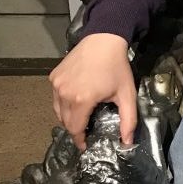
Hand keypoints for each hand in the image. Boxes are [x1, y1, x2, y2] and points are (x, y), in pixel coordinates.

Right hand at [49, 33, 136, 150]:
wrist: (104, 39)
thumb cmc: (116, 66)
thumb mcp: (126, 94)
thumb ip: (128, 120)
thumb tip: (127, 143)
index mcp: (81, 100)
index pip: (75, 129)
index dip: (80, 139)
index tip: (86, 144)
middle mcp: (64, 93)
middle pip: (65, 122)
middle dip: (75, 128)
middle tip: (87, 127)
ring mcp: (57, 84)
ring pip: (58, 110)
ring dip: (68, 116)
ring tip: (82, 114)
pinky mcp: (53, 76)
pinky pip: (56, 97)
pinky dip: (63, 102)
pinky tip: (75, 98)